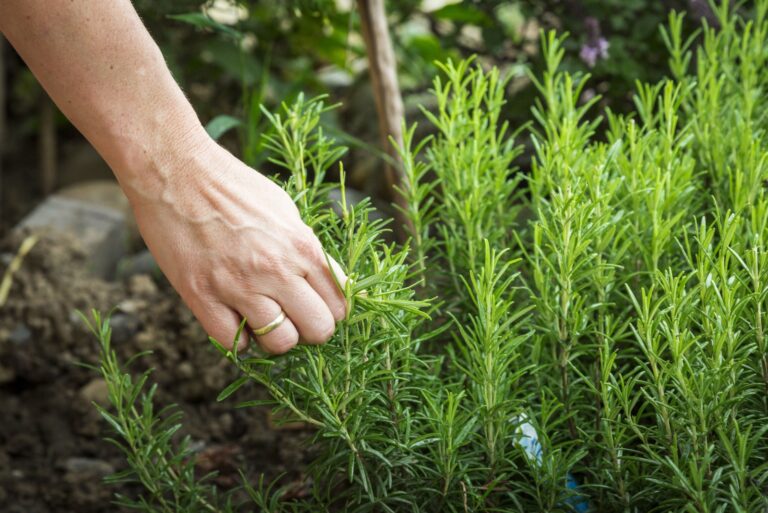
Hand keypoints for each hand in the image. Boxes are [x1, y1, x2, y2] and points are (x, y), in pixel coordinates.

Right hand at [124, 135, 346, 353]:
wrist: (176, 171)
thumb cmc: (233, 187)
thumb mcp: (285, 211)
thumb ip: (307, 250)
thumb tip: (331, 283)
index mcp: (302, 247)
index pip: (340, 304)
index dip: (331, 312)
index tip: (317, 309)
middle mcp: (276, 269)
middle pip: (318, 330)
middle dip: (310, 330)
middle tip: (294, 318)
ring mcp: (239, 286)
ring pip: (280, 343)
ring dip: (275, 336)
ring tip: (263, 318)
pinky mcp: (202, 297)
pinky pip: (234, 343)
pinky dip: (238, 338)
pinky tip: (234, 318)